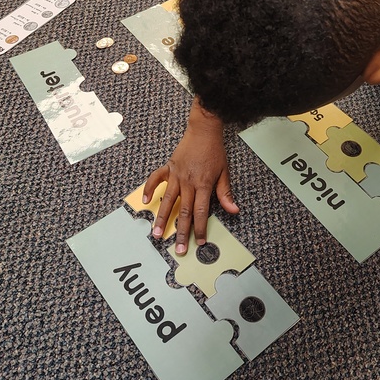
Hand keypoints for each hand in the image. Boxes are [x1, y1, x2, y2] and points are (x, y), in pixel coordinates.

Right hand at [142, 101, 237, 255]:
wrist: (204, 130)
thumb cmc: (215, 151)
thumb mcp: (224, 172)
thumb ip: (225, 193)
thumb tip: (234, 210)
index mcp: (204, 184)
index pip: (201, 212)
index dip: (200, 228)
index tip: (200, 242)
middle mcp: (189, 182)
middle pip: (184, 211)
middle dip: (181, 232)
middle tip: (178, 249)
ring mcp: (177, 174)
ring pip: (168, 200)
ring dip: (162, 218)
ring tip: (157, 234)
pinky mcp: (169, 167)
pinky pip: (156, 178)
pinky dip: (150, 188)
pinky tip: (145, 200)